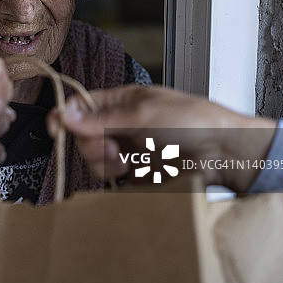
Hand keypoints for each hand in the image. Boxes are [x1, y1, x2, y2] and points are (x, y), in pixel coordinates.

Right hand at [51, 85, 276, 191]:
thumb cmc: (194, 121)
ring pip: (95, 160)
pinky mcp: (137, 173)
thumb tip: (65, 115)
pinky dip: (120, 179)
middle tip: (114, 147)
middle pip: (83, 137)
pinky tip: (138, 173)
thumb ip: (102, 119)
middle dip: (94, 144)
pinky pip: (113, 180)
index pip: (81, 106)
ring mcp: (128, 150)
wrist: (226, 154)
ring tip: (131, 162)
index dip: (65, 116)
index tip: (55, 129)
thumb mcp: (144, 114)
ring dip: (108, 163)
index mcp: (121, 101)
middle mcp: (120, 125)